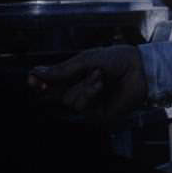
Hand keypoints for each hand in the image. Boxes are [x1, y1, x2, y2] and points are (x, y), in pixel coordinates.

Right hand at [29, 45, 147, 120]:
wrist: (140, 69)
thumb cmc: (118, 59)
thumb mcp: (87, 59)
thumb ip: (63, 69)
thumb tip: (37, 72)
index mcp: (77, 73)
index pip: (53, 81)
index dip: (40, 81)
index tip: (31, 79)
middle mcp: (80, 88)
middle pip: (56, 93)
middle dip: (53, 85)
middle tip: (43, 81)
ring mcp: (88, 102)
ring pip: (69, 100)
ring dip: (82, 86)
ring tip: (98, 76)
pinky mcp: (96, 113)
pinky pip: (82, 105)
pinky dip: (89, 93)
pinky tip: (100, 84)